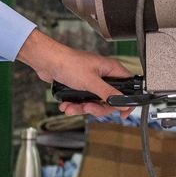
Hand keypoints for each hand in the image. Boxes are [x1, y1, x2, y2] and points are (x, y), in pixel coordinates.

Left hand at [16, 30, 131, 114]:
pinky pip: (83, 102)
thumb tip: (122, 103)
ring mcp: (92, 82)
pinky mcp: (82, 87)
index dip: (127, 102)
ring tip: (71, 107)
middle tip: (88, 108)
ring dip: (82, 108)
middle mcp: (104, 76)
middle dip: (97, 108)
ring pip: (95, 103)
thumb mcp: (91, 81)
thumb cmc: (68, 63)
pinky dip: (74, 105)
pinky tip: (66, 104)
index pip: (128, 87)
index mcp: (111, 70)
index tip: (122, 114)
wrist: (47, 62)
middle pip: (110, 100)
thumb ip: (108, 93)